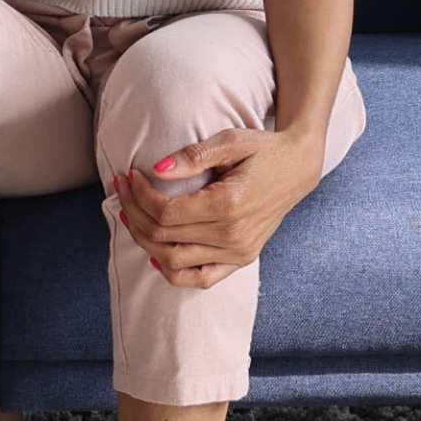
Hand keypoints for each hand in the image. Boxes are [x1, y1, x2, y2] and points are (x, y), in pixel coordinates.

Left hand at [112, 124, 322, 288]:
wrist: (297, 169)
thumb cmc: (264, 151)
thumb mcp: (230, 142)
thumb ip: (192, 157)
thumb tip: (156, 169)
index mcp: (228, 205)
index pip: (166, 212)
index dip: (140, 196)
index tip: (129, 177)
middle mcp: (232, 236)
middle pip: (164, 236)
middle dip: (134, 213)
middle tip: (122, 190)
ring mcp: (238, 253)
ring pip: (174, 260)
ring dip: (144, 240)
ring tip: (131, 216)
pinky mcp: (241, 260)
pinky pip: (199, 279)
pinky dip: (173, 271)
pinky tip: (155, 252)